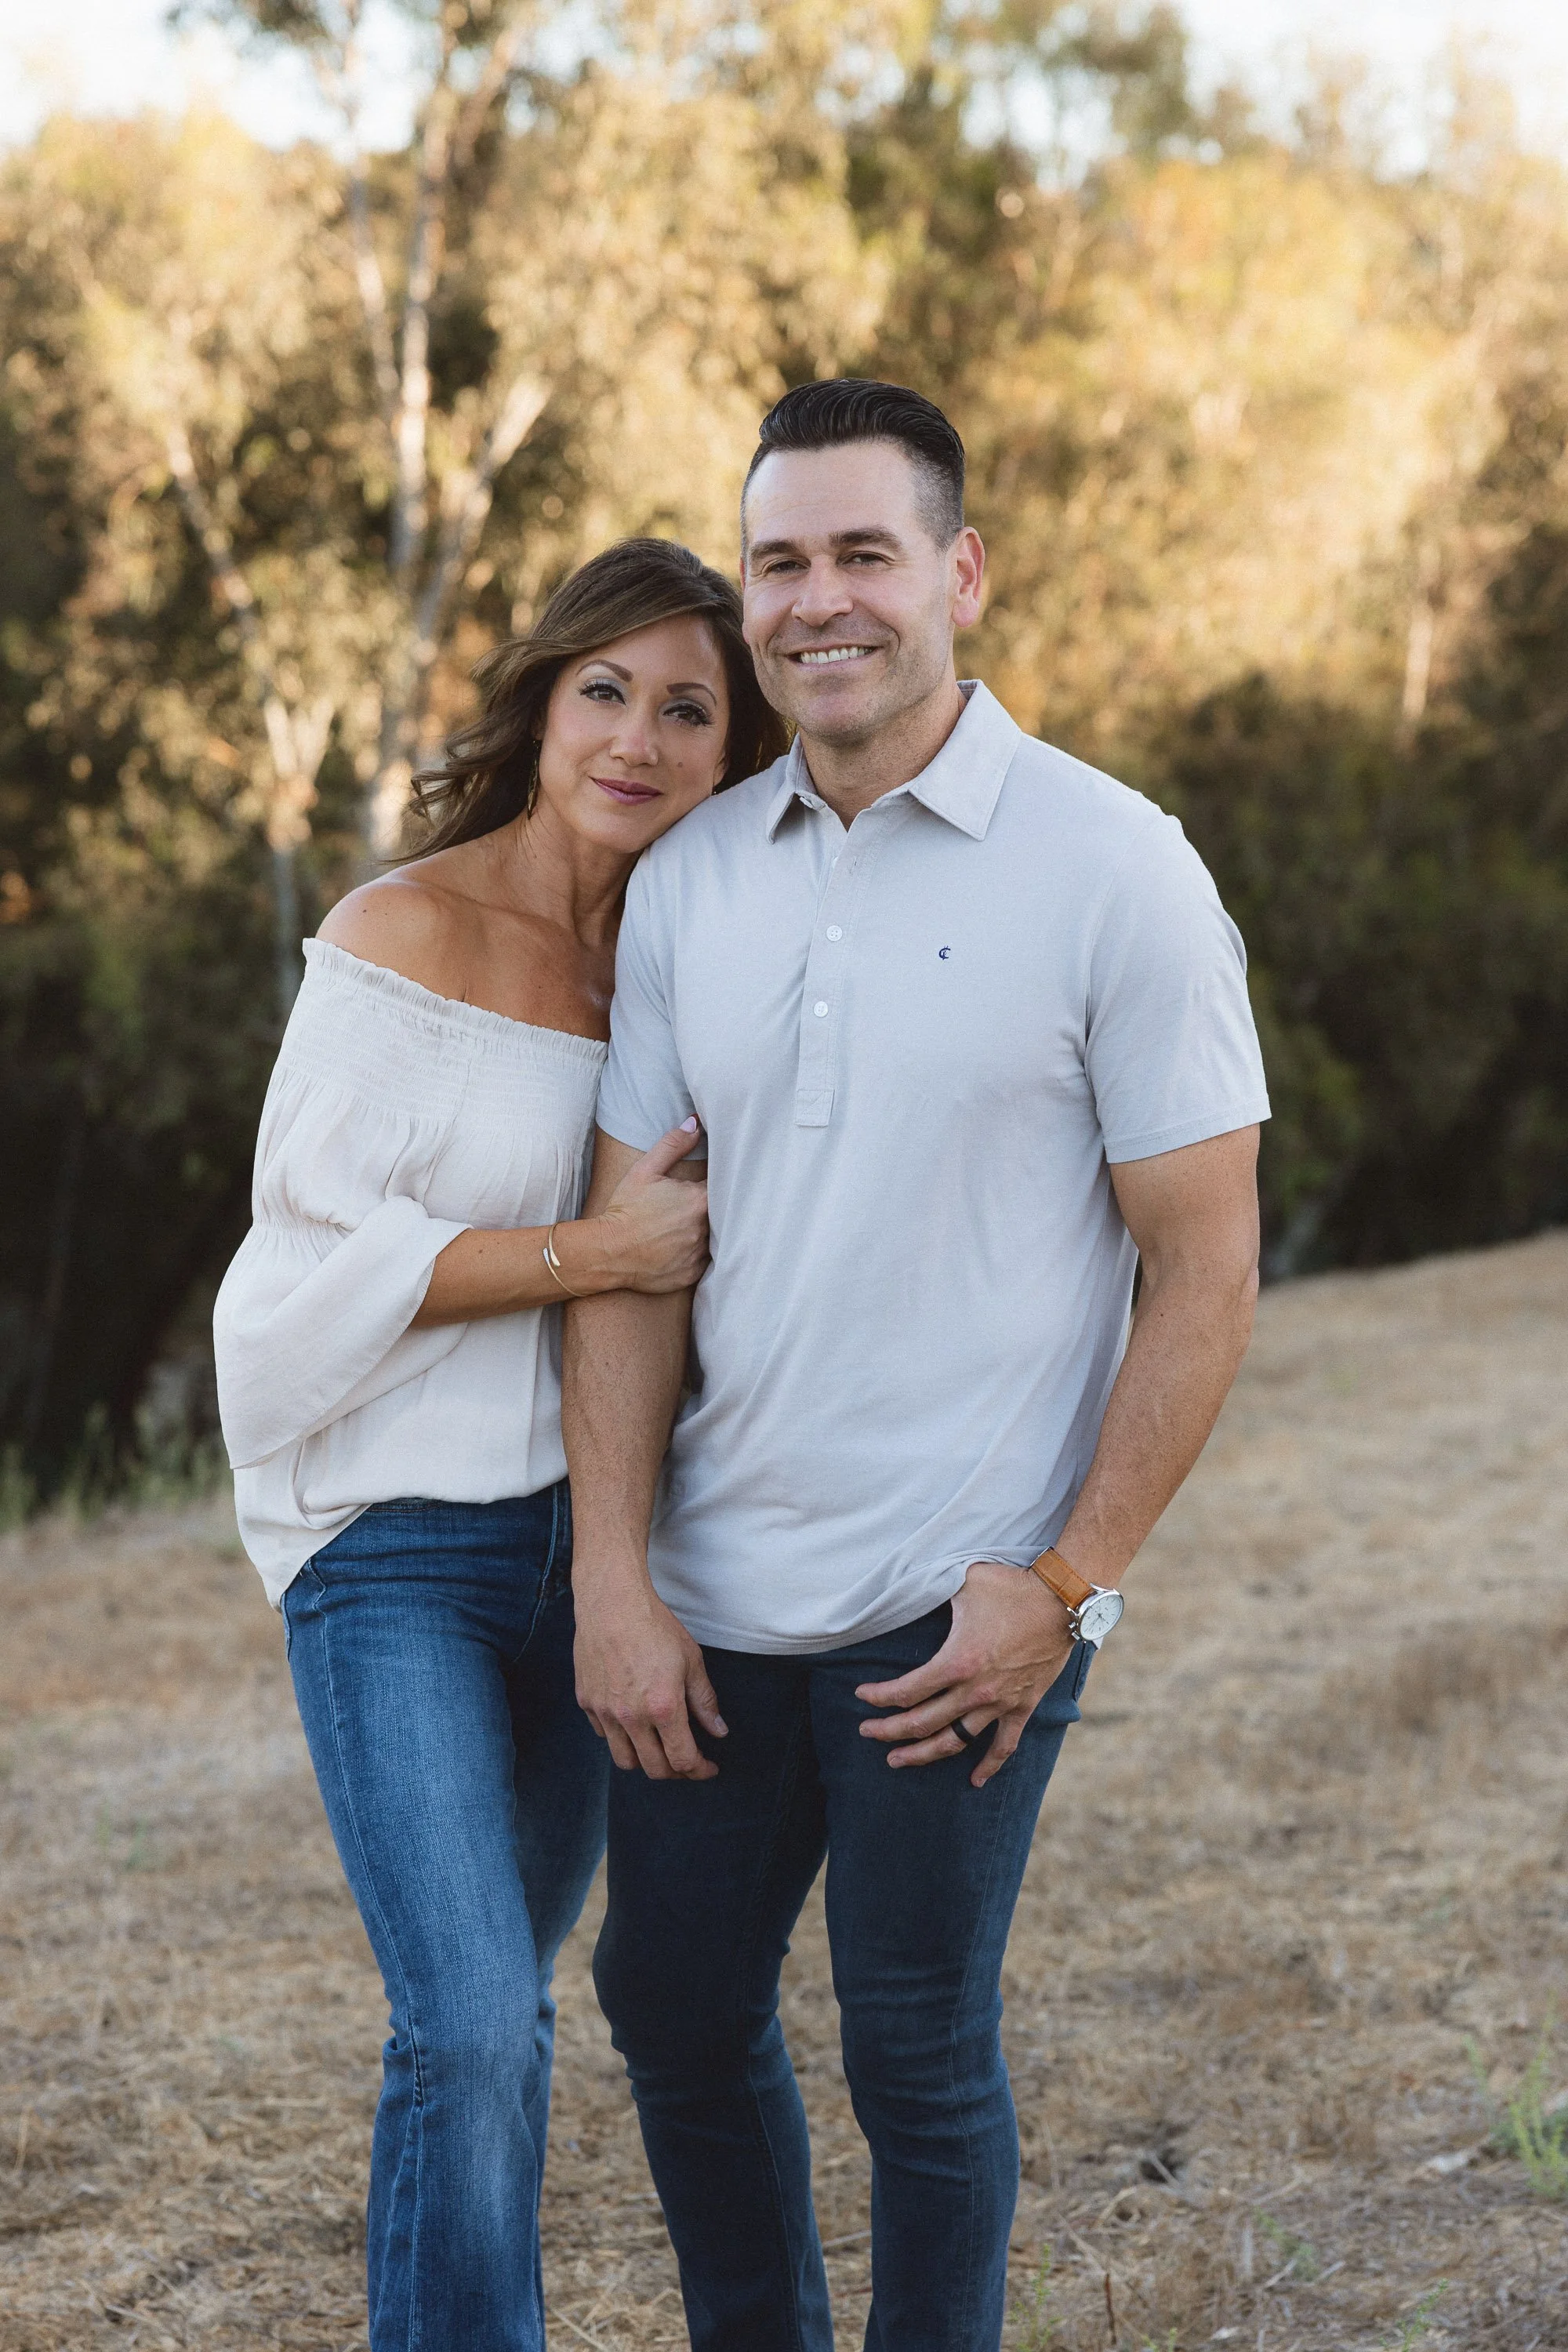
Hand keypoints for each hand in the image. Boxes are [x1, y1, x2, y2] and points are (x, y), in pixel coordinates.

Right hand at [570, 1119, 708, 1293]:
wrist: (607, 1251)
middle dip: (712, 1208)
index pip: (722, 1187)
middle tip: (691, 1206)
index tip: (706, 1183)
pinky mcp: (692, 1274)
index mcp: (698, 1201)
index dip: (717, 1183)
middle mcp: (705, 1229)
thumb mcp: (645, 1170)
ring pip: (714, 1239)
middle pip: (722, 1214)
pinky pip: (703, 1261)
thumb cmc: (625, 1208)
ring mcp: (699, 1254)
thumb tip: (696, 1123)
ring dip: (705, 1231)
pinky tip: (679, 1247)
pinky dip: (695, 1253)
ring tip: (683, 1227)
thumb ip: (673, 1144)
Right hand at [573, 1560, 727, 1779]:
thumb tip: (718, 1731)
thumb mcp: (691, 1661)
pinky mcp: (586, 1702)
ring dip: (645, 1762)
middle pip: (654, 1769)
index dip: (699, 1770)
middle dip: (676, 1772)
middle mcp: (631, 1717)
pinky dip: (621, 1738)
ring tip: (659, 1749)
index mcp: (663, 1708)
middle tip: (688, 1762)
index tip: (708, 1767)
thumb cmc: (655, 1627)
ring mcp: (604, 1712)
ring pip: (624, 1760)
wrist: (612, 1602)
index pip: (682, 1760)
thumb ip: (705, 1701)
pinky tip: (633, 1723)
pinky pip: (603, 1735)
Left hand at [855, 1560, 1075, 1788]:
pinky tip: (974, 1781)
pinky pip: (1004, 1746)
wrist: (1063, 1600)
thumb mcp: (962, 1582)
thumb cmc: (1010, 1587)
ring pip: (954, 1742)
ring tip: (897, 1760)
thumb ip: (932, 1588)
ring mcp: (999, 1703)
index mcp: (956, 1662)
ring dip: (923, 1755)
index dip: (879, 1697)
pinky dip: (989, 1767)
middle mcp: (975, 1690)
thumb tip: (908, 1585)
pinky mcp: (1022, 1707)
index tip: (861, 1695)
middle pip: (922, 1722)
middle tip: (867, 1732)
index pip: (906, 1691)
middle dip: (889, 1731)